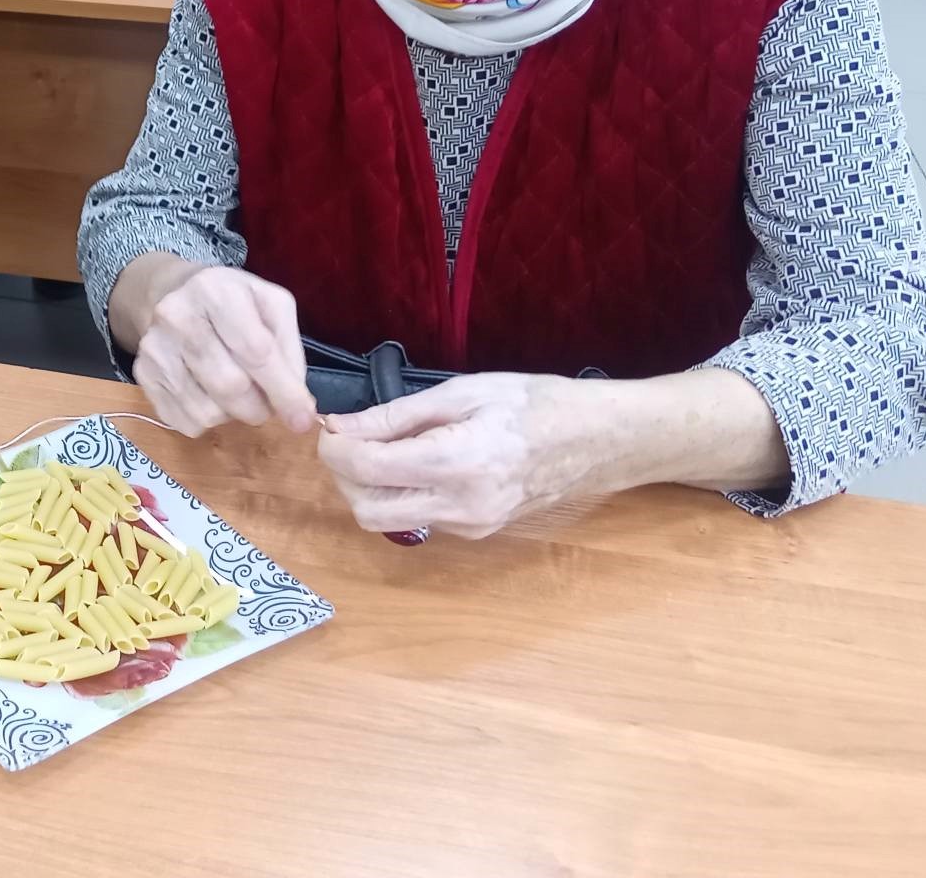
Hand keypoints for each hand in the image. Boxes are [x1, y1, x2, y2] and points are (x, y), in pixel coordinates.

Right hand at [132, 267, 317, 436]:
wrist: (174, 292)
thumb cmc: (232, 301)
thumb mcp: (271, 306)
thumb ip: (290, 351)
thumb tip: (298, 406)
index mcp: (216, 291)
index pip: (256, 352)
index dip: (284, 391)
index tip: (302, 419)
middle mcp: (178, 316)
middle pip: (230, 386)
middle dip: (258, 407)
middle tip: (266, 403)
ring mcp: (154, 348)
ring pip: (206, 411)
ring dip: (233, 415)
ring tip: (236, 393)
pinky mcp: (143, 375)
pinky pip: (184, 421)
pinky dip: (208, 420)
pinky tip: (209, 395)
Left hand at [317, 374, 597, 540]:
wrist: (595, 440)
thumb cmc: (533, 404)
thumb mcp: (461, 393)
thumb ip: (395, 415)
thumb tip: (342, 426)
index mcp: (457, 464)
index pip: (367, 471)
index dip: (334, 449)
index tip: (330, 426)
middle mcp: (460, 507)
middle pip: (367, 510)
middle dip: (344, 475)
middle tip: (351, 438)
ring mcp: (470, 526)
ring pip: (388, 521)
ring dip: (368, 488)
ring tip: (382, 446)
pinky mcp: (476, 531)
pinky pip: (417, 519)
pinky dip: (400, 494)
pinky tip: (413, 462)